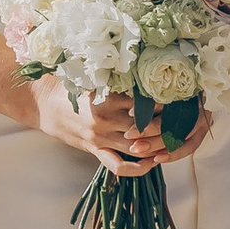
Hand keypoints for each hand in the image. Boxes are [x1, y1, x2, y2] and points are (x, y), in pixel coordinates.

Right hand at [30, 82, 206, 172]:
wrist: (43, 103)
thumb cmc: (70, 83)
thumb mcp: (91, 74)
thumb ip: (116, 73)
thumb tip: (143, 60)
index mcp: (105, 98)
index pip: (143, 102)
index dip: (165, 101)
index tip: (182, 97)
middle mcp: (105, 120)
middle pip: (145, 127)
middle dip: (168, 125)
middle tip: (186, 120)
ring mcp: (100, 139)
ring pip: (137, 147)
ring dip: (158, 147)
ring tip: (176, 140)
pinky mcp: (95, 150)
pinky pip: (117, 165)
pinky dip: (136, 168)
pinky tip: (152, 163)